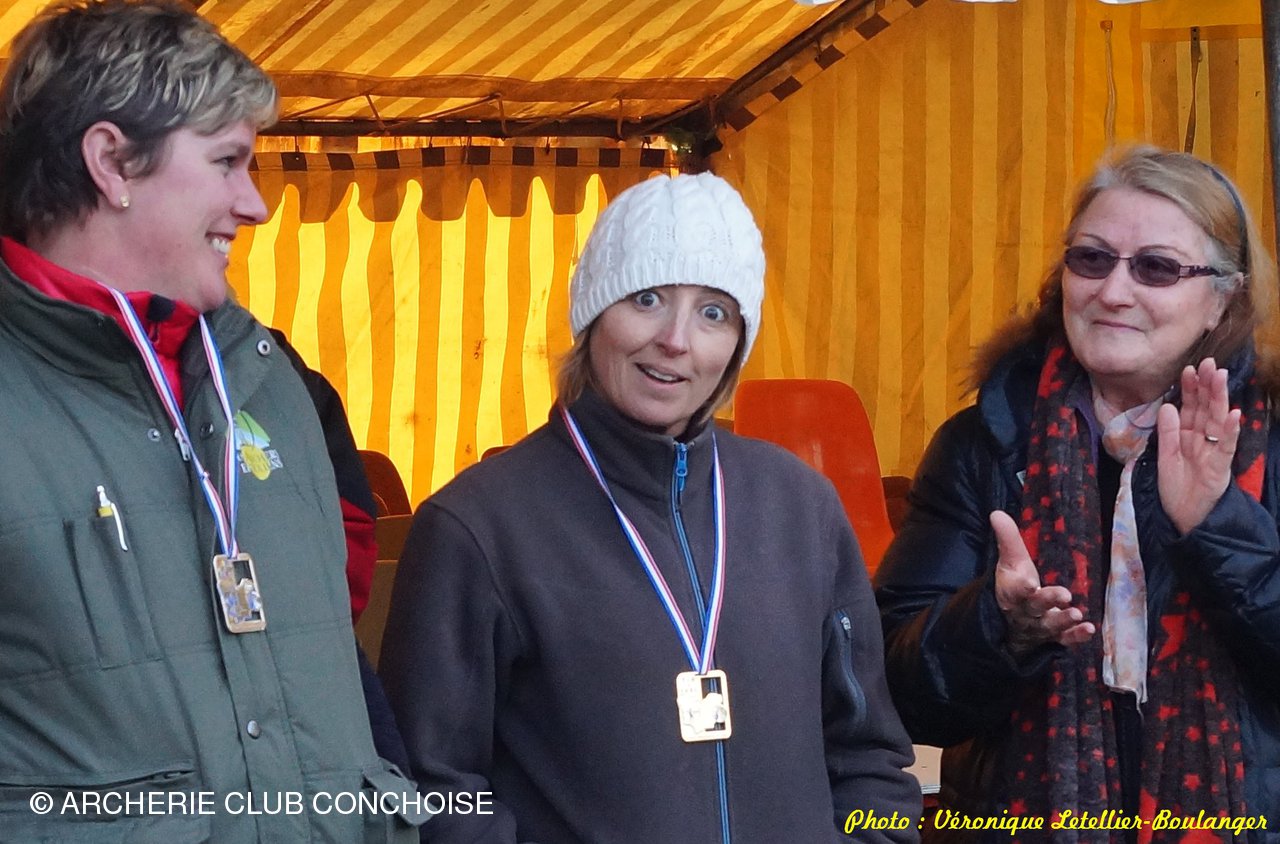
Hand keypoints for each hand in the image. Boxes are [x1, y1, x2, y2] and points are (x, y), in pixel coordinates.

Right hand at [990, 511, 1094, 654]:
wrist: (1010, 621)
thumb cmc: (1013, 585)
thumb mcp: (1010, 562)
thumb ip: (1007, 539)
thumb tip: (996, 512)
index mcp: (1011, 592)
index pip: (1014, 590)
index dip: (1020, 587)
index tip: (1028, 582)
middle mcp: (1024, 611)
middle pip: (1034, 607)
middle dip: (1048, 601)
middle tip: (1065, 595)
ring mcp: (1038, 627)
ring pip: (1049, 625)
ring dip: (1063, 620)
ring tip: (1076, 613)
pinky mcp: (1052, 638)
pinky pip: (1063, 639)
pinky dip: (1075, 637)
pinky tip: (1088, 630)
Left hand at [1157, 358, 1239, 534]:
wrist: (1182, 519)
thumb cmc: (1176, 489)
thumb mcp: (1165, 458)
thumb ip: (1167, 433)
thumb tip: (1168, 406)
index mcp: (1188, 437)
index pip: (1191, 408)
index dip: (1190, 389)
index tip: (1188, 369)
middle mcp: (1203, 440)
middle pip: (1207, 409)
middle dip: (1207, 386)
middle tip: (1208, 363)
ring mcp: (1214, 452)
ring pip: (1218, 421)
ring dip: (1220, 399)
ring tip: (1220, 378)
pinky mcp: (1220, 468)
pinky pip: (1226, 447)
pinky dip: (1230, 430)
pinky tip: (1233, 414)